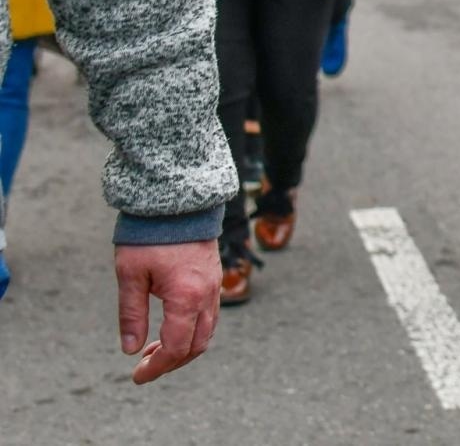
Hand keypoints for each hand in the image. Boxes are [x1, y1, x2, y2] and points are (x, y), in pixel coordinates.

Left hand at [115, 240, 221, 383]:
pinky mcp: (214, 278)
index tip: (136, 375)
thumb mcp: (130, 276)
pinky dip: (192, 330)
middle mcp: (207, 295)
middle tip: (144, 366)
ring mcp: (215, 286)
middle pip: (197, 345)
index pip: (176, 347)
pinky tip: (171, 326)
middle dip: (171, 362)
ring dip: (183, 347)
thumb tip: (129, 349)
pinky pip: (210, 315)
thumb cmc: (150, 236)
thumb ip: (131, 314)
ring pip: (207, 331)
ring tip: (154, 349)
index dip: (157, 367)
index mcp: (186, 298)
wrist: (178, 201)